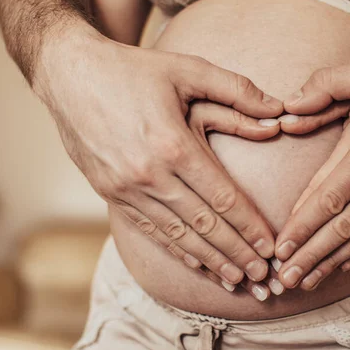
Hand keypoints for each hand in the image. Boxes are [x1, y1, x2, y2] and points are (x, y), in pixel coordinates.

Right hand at [35, 26, 283, 285]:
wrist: (70, 74)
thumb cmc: (134, 70)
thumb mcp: (189, 69)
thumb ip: (238, 91)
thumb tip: (280, 112)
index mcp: (172, 145)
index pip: (222, 199)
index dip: (250, 226)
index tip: (271, 247)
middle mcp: (148, 174)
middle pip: (204, 225)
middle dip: (237, 253)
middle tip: (263, 276)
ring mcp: (125, 189)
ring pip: (177, 235)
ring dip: (210, 260)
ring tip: (236, 279)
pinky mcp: (110, 194)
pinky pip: (150, 230)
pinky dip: (176, 250)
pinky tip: (197, 264)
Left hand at [274, 55, 349, 289]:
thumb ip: (328, 84)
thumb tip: (289, 104)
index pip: (332, 196)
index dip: (303, 225)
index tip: (281, 247)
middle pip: (345, 226)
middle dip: (312, 254)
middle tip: (285, 278)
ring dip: (333, 261)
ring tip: (307, 282)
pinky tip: (343, 264)